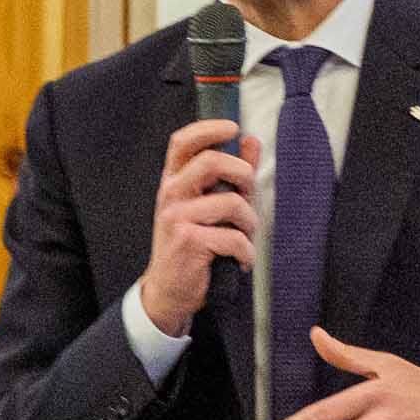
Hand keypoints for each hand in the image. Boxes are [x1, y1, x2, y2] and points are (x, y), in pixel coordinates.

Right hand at [134, 116, 258, 337]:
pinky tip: (240, 260)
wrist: (168, 291)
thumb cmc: (191, 246)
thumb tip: (251, 141)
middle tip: (248, 197)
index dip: (208, 128)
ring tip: (244, 238)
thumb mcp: (206, 206)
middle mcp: (170, 195)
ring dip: (249, 223)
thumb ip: (230, 174)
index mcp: (173, 182)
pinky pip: (234, 238)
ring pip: (231, 203)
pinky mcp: (189, 242)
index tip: (233, 128)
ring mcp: (177, 218)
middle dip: (244, 176)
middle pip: (212, 161)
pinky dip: (246, 253)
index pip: (182, 142)